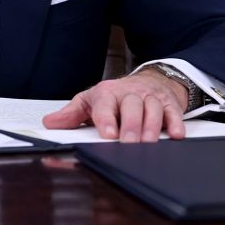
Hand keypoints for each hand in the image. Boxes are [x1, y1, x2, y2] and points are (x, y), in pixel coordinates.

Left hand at [41, 69, 187, 142]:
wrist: (146, 81)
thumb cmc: (115, 96)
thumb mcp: (90, 101)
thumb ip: (71, 114)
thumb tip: (49, 123)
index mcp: (107, 93)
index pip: (105, 104)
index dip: (106, 119)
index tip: (107, 134)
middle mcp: (129, 94)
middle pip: (131, 106)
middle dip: (131, 125)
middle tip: (129, 143)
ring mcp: (150, 98)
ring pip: (153, 109)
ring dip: (151, 127)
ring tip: (148, 143)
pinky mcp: (168, 104)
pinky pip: (173, 112)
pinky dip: (176, 123)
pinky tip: (175, 134)